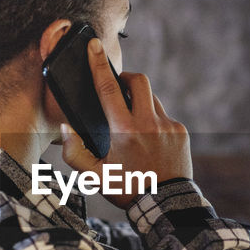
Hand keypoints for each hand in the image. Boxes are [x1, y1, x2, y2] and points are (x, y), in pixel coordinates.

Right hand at [61, 38, 192, 208]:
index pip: (108, 88)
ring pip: (152, 98)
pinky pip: (164, 115)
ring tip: (131, 123)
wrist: (165, 205)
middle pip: (138, 81)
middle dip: (125, 78)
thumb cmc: (127, 189)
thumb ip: (74, 151)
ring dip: (139, 102)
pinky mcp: (181, 131)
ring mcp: (168, 125)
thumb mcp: (94, 176)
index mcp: (124, 131)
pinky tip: (148, 140)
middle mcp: (149, 123)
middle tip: (116, 89)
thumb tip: (68, 127)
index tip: (93, 45)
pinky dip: (153, 120)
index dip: (99, 64)